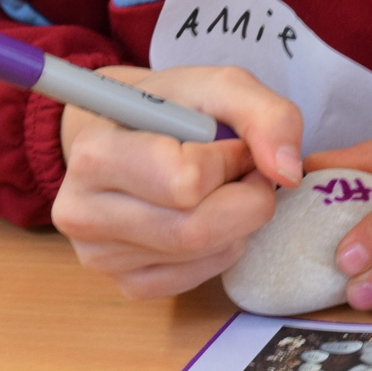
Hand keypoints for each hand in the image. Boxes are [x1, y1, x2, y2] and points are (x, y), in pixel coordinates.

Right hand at [51, 65, 305, 298]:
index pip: (185, 180)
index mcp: (94, 153)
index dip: (230, 159)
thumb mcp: (220, 86)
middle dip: (246, 197)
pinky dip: (224, 246)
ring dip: (238, 221)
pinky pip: (199, 277)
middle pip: (195, 228)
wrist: (125, 133)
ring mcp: (100, 257)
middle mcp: (82, 213)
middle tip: (248, 170)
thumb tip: (288, 173)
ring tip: (225, 187)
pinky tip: (210, 215)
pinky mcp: (127, 284)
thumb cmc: (171, 106)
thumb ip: (266, 115)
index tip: (233, 141)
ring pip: (203, 253)